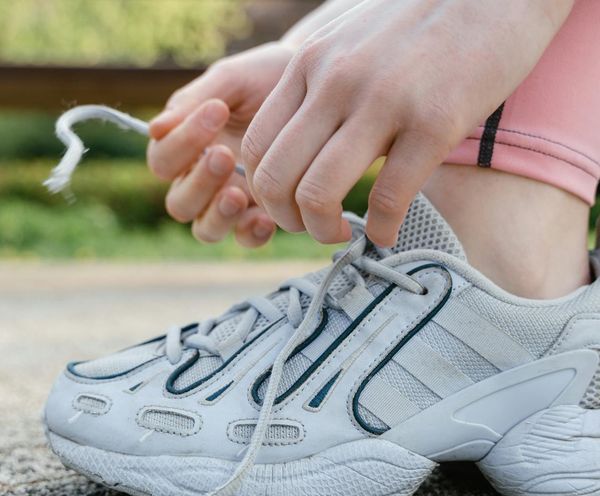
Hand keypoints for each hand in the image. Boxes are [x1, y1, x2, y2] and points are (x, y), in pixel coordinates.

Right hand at [147, 42, 293, 246]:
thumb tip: (154, 129)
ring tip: (238, 194)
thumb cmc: (264, 79)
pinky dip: (251, 233)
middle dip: (198, 183)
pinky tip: (266, 218)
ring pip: (205, 229)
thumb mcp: (231, 81)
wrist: (319, 89)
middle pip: (179, 204)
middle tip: (225, 155)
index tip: (217, 111)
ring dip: (218, 215)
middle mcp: (202, 182)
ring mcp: (231, 202)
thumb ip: (193, 102)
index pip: (162, 161)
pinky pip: (245, 238)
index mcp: (185, 148)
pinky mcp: (262, 215)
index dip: (181, 143)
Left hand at [242, 0, 572, 245]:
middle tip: (315, 226)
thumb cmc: (420, 26)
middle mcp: (334, 82)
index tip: (291, 204)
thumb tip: (304, 149)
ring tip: (344, 233)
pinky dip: (380, 230)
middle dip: (288, 220)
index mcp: (309, 64)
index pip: (255, 146)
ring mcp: (382, 101)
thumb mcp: (349, 45)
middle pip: (274, 179)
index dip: (264, 191)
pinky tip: (387, 232)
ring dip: (324, 231)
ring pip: (318, 194)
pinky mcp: (433, 121)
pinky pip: (388, 198)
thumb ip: (318, 90)